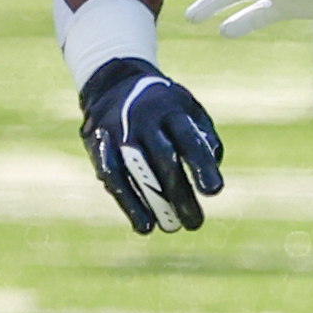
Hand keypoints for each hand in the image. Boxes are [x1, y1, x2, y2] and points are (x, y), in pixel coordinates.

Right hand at [79, 55, 225, 233]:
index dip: (201, 164)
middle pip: (163, 159)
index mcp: (171, 108)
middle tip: (196, 223)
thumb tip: (212, 168)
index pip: (188, 138)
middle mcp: (143, 118)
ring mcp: (118, 131)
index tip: (214, 192)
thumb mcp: (188, 110)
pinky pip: (112, 177)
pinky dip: (128, 203)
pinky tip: (144, 225)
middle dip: (180, 194)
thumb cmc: (163, 106)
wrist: (115, 83)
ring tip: (171, 228)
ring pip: (136, 171)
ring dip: (153, 204)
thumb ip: (204, 136)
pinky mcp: (98, 144)